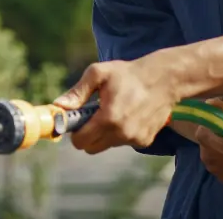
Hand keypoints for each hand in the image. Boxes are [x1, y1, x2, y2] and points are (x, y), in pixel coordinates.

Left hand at [51, 59, 179, 154]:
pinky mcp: (144, 141)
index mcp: (108, 119)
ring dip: (105, 133)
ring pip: (107, 145)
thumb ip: (77, 92)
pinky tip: (128, 114)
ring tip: (114, 110)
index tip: (77, 121)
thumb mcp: (99, 74)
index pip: (80, 142)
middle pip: (91, 148)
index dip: (75, 132)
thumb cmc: (128, 74)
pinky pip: (123, 142)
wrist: (164, 79)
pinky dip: (121, 133)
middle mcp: (122, 133)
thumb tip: (58, 106)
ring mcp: (135, 139)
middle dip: (88, 134)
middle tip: (93, 116)